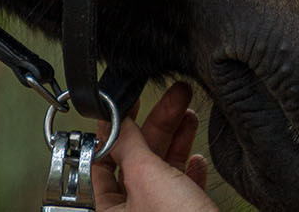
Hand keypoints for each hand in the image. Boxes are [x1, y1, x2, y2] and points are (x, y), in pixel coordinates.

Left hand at [92, 81, 214, 210]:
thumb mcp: (146, 177)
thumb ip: (129, 145)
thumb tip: (117, 121)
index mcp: (111, 210)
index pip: (102, 162)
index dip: (115, 130)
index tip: (129, 105)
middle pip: (138, 160)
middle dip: (158, 125)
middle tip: (173, 98)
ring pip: (163, 169)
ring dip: (177, 139)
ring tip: (189, 114)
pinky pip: (183, 188)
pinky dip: (189, 170)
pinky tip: (196, 158)